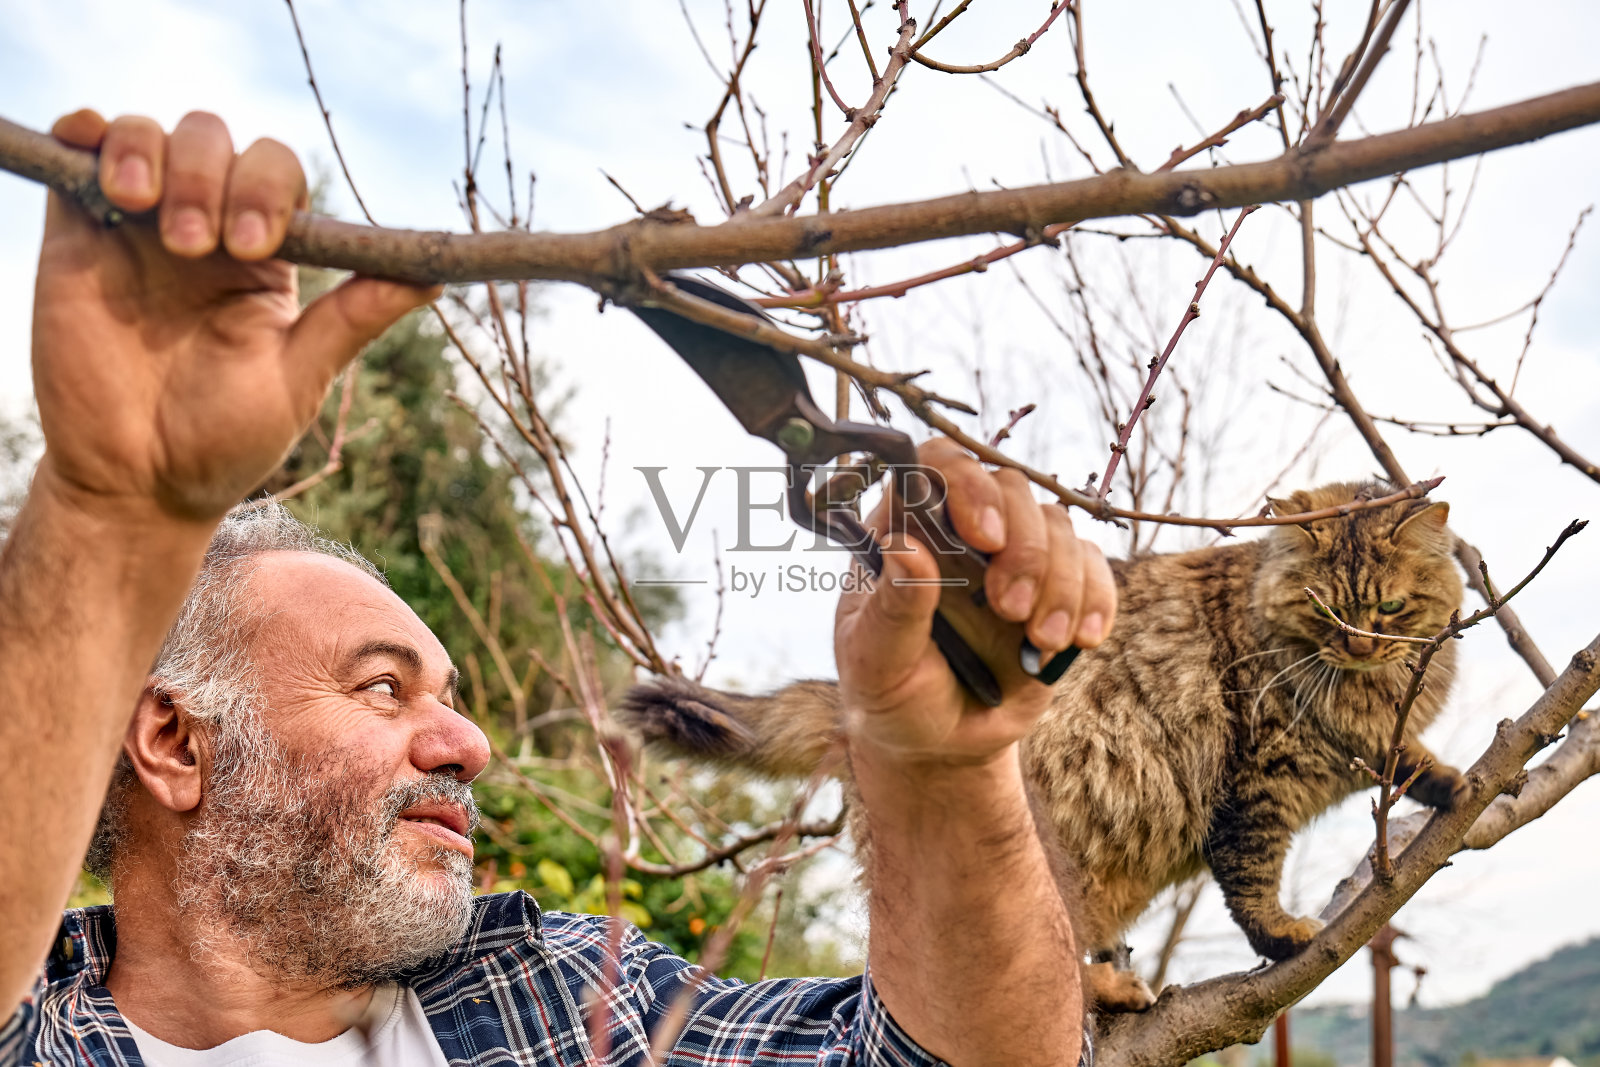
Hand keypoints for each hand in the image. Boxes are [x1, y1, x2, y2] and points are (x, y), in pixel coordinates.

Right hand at [30, 109, 436, 523]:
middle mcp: (203, 228)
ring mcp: (137, 227)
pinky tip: (107, 174)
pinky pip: (76, 150)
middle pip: (215, 140)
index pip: (276, 173)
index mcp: (264, 257)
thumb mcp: (299, 379)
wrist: (136, 482)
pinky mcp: (76, 234)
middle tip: (197, 247)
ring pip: (151, 135)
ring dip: (154, 157)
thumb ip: (355, 318)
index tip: (255, 248)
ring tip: (151, 220)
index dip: (269, 190)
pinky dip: (89, 135)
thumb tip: (435, 276)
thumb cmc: (225, 440)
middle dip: (212, 177)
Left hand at [834, 438, 1115, 768]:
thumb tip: (905, 547)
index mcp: (905, 530)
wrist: (941, 744)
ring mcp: (1013, 557)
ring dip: (1059, 582)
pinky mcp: (1057, 588)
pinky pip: (1093, 566)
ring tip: (1040, 640)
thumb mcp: (876, 662)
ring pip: (1057, 526)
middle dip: (1024, 548)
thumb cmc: (892, 694)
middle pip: (1010, 489)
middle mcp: (961, 530)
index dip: (968, 484)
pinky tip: (1081, 640)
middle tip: (1008, 609)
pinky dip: (1095, 599)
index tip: (985, 537)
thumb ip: (892, 608)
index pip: (937, 465)